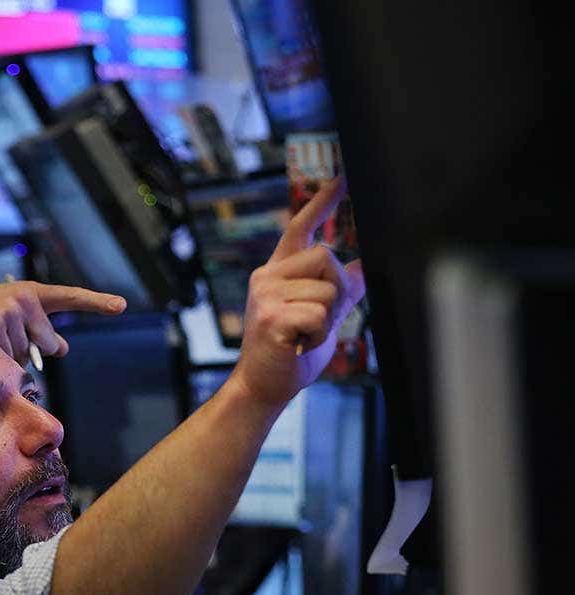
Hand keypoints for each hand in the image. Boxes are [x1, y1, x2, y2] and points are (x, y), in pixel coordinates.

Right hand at [0, 281, 125, 363]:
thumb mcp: (9, 317)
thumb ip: (36, 330)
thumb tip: (61, 348)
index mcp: (30, 294)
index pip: (69, 298)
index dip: (96, 303)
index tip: (121, 306)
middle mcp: (24, 299)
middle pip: (48, 345)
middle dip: (31, 350)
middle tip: (1, 336)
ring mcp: (10, 311)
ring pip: (25, 357)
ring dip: (6, 356)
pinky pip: (6, 360)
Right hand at [230, 177, 365, 408]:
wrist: (262, 385)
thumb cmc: (290, 352)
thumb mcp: (320, 315)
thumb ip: (339, 289)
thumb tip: (364, 266)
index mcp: (278, 273)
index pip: (301, 229)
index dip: (322, 203)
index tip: (340, 178)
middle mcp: (268, 277)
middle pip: (327, 258)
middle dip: (336, 290)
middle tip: (316, 319)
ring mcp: (266, 295)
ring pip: (328, 289)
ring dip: (328, 318)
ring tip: (305, 335)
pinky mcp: (272, 316)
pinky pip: (319, 313)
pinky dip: (319, 334)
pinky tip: (299, 343)